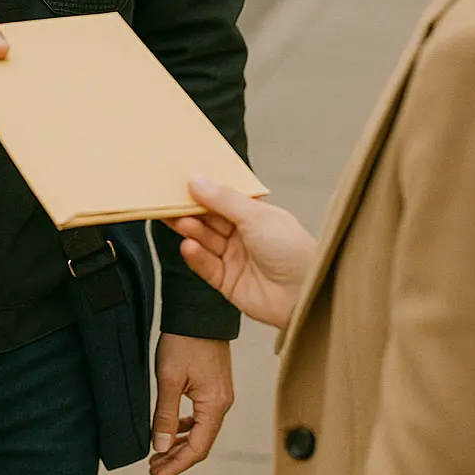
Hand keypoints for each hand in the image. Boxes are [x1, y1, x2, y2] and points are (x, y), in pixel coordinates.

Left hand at [149, 334, 232, 474]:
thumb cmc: (184, 341)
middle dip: (176, 459)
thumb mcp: (169, 379)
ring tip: (157, 453)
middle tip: (153, 469)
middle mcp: (222, 403)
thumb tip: (160, 448)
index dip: (176, 465)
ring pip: (201, 430)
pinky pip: (201, 416)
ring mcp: (220, 395)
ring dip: (179, 444)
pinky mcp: (214, 386)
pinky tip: (170, 429)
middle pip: (201, 443)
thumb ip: (165, 415)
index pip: (197, 449)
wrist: (199, 310)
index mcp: (215, 405)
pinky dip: (185, 427)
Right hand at [168, 178, 316, 330]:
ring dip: (192, 231)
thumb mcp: (256, 216)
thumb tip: (196, 180)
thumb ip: (223, 199)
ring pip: (205, 241)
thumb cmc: (292, 250)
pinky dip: (196, 256)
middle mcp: (242, 235)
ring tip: (179, 222)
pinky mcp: (227, 282)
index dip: (202, 191)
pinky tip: (189, 246)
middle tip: (168, 202)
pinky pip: (206, 266)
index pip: (221, 199)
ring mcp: (234, 259)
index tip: (179, 182)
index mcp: (253, 215)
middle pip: (208, 220)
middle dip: (189, 211)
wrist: (306, 294)